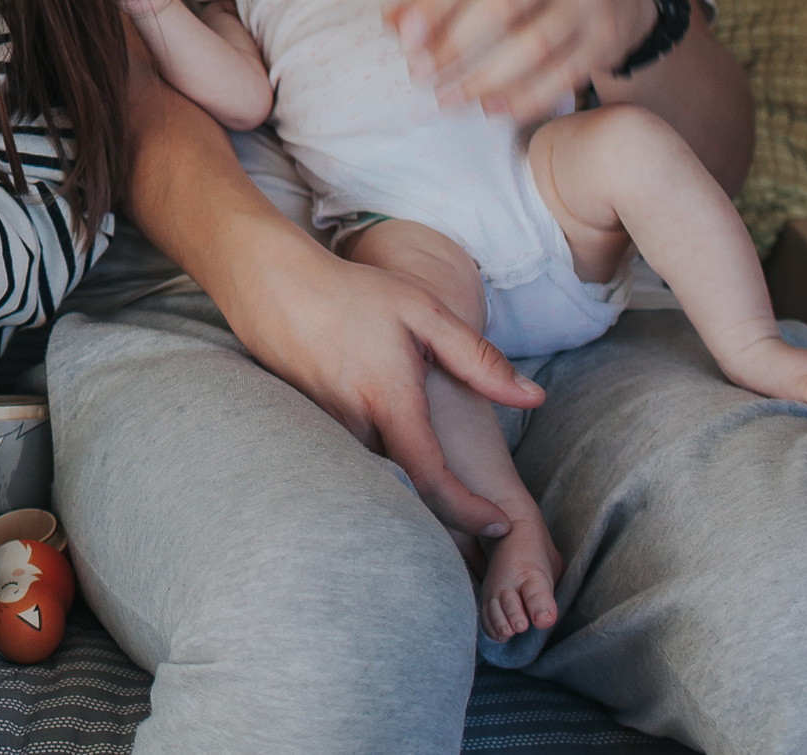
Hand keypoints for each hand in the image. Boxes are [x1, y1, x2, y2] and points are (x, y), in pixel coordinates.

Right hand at [229, 241, 545, 536]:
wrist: (271, 282)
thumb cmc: (353, 292)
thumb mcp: (423, 311)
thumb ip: (479, 358)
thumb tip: (535, 398)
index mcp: (388, 400)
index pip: (431, 480)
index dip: (468, 512)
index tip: (498, 524)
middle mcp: (354, 423)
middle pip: (404, 487)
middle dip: (443, 509)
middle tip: (482, 517)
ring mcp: (325, 428)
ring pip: (376, 474)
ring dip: (409, 489)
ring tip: (445, 493)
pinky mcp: (308, 425)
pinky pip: (351, 457)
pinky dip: (380, 467)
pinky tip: (397, 456)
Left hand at [388, 0, 655, 121]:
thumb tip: (390, 20)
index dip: (434, 2)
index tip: (404, 39)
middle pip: (501, 6)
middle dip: (455, 47)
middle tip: (421, 76)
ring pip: (532, 46)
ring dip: (485, 79)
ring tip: (449, 99)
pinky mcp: (608, 36)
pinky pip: (563, 74)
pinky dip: (524, 97)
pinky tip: (492, 110)